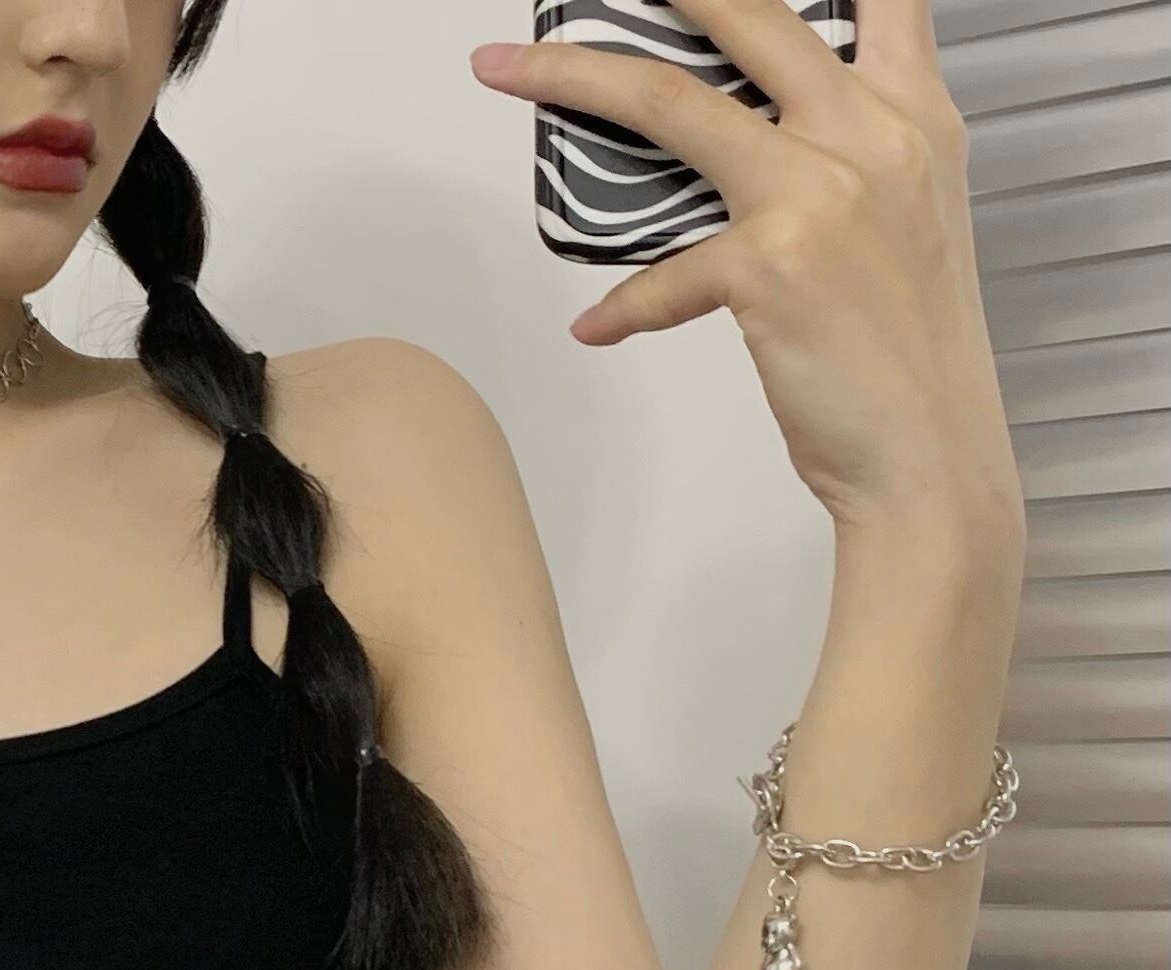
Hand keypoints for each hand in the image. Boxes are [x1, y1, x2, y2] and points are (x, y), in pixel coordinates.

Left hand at [470, 0, 1026, 537]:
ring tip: (515, 70)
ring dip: (576, 79)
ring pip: (670, 103)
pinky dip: (623, 305)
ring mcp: (818, 193)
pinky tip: (600, 325)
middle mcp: (868, 134)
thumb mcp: (906, 220)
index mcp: (911, 115)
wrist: (927, 451)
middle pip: (749, 17)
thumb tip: (758, 151)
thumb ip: (848, 159)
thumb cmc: (908, 354)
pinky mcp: (769, 264)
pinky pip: (660, 274)